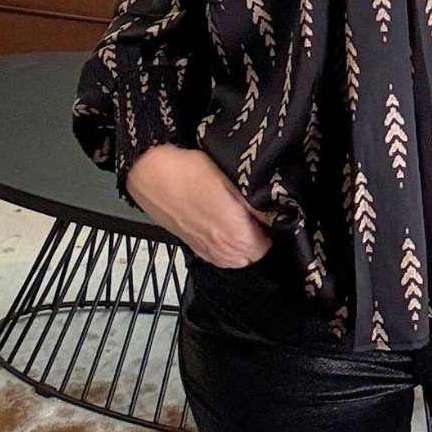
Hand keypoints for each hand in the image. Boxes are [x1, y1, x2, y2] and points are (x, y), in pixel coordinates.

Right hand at [123, 143, 274, 267]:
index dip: (274, 228)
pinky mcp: (194, 247)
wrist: (151, 174)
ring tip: (238, 217)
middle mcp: (224, 252)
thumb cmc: (190, 174)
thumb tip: (279, 215)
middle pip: (255, 254)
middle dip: (259, 237)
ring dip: (243, 242)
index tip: (271, 213)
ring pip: (238, 257)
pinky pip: (220, 254)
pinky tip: (221, 222)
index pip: (272, 244)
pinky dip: (226, 244)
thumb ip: (260, 205)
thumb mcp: (234, 183)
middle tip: (255, 214)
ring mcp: (207, 252)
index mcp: (238, 237)